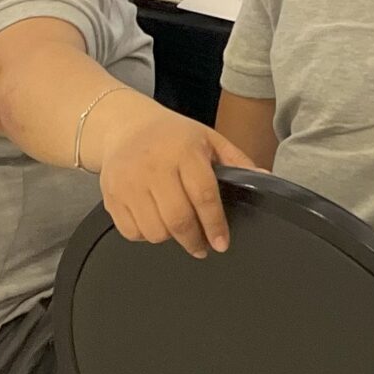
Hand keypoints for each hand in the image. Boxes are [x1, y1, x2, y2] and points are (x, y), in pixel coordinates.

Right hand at [87, 93, 259, 257]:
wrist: (125, 126)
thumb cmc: (173, 135)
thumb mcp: (208, 139)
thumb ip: (236, 160)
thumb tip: (263, 177)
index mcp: (183, 151)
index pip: (203, 196)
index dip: (215, 225)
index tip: (221, 243)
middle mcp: (154, 167)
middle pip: (177, 219)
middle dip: (194, 240)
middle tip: (202, 247)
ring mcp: (128, 183)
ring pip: (154, 231)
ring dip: (170, 237)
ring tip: (177, 228)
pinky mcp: (111, 196)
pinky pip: (131, 232)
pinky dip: (145, 235)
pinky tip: (155, 222)